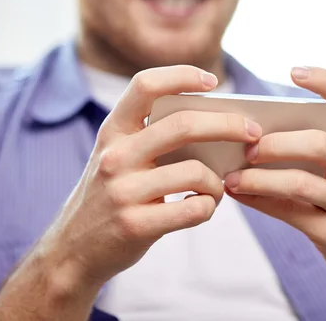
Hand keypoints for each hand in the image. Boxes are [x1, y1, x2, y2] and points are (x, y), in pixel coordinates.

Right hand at [46, 65, 262, 287]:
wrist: (73, 251)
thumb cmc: (109, 198)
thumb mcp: (117, 159)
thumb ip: (150, 139)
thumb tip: (215, 126)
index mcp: (113, 131)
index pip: (145, 85)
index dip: (181, 75)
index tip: (212, 81)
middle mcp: (115, 155)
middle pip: (184, 125)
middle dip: (229, 125)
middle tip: (252, 132)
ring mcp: (123, 191)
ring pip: (195, 172)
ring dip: (218, 181)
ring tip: (218, 187)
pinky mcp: (135, 225)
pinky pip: (193, 210)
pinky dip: (208, 207)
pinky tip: (202, 208)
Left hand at [224, 67, 325, 298]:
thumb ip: (307, 156)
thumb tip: (247, 138)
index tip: (293, 71)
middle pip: (319, 143)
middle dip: (277, 142)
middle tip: (248, 147)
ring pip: (301, 182)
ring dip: (259, 178)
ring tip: (231, 178)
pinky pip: (291, 213)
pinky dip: (259, 202)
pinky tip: (237, 195)